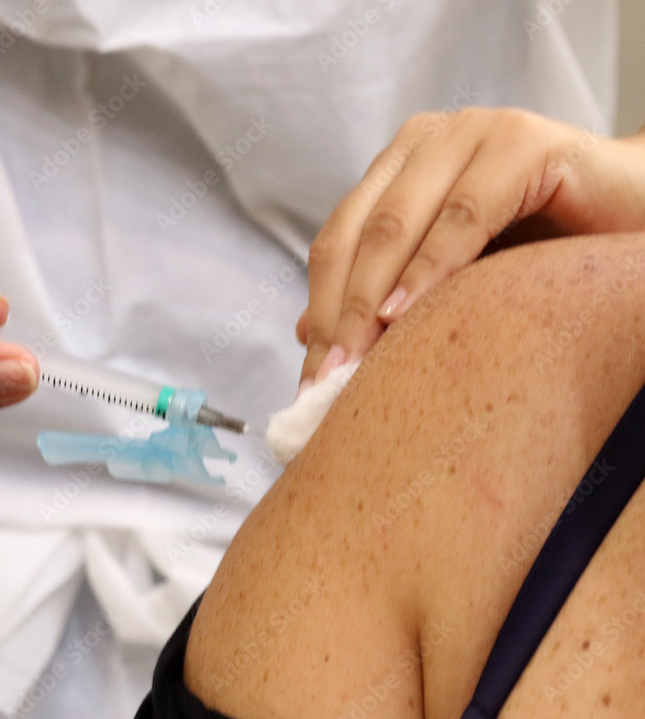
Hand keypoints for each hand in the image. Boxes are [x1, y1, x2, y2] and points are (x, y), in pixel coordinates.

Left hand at [295, 107, 644, 384]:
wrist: (637, 225)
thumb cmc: (547, 254)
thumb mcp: (452, 280)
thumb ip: (386, 296)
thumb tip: (307, 335)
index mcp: (399, 168)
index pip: (337, 242)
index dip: (320, 310)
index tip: (309, 381)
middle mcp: (426, 143)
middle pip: (356, 236)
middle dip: (337, 315)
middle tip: (325, 382)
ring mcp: (472, 135)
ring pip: (396, 225)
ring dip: (369, 300)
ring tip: (353, 362)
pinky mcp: (522, 144)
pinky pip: (462, 216)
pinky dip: (429, 269)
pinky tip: (403, 315)